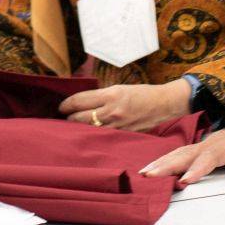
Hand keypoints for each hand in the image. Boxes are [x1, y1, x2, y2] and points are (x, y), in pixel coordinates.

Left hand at [60, 80, 192, 132]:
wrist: (163, 104)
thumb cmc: (142, 93)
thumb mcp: (120, 88)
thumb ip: (102, 95)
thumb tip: (83, 101)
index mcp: (111, 94)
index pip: (79, 100)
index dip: (66, 104)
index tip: (61, 107)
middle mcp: (112, 110)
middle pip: (80, 118)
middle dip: (69, 118)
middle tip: (65, 118)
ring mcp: (118, 125)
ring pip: (89, 130)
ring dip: (78, 129)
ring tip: (73, 127)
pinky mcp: (123, 135)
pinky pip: (102, 136)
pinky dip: (93, 135)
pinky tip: (89, 134)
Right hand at [141, 123, 224, 183]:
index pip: (212, 156)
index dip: (198, 168)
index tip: (186, 180)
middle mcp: (216, 141)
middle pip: (189, 153)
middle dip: (169, 164)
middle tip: (150, 176)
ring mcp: (209, 143)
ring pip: (182, 152)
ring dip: (163, 162)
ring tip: (145, 173)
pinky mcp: (205, 148)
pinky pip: (183, 154)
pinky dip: (167, 160)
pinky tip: (154, 168)